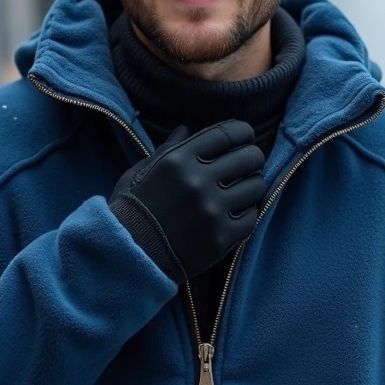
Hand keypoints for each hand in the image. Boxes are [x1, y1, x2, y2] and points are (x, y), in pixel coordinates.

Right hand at [111, 120, 265, 278]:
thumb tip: (186, 128)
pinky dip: (246, 213)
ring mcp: (211, 211)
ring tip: (242, 188)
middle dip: (252, 157)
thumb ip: (168, 149)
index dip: (243, 131)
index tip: (246, 135)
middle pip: (249, 157)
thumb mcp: (141, 172)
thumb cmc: (132, 210)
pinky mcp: (220, 238)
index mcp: (178, 160)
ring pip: (255, 186)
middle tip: (248, 163)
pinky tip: (235, 212)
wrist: (128, 256)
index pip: (227, 133)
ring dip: (252, 185)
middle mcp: (197, 182)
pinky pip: (251, 217)